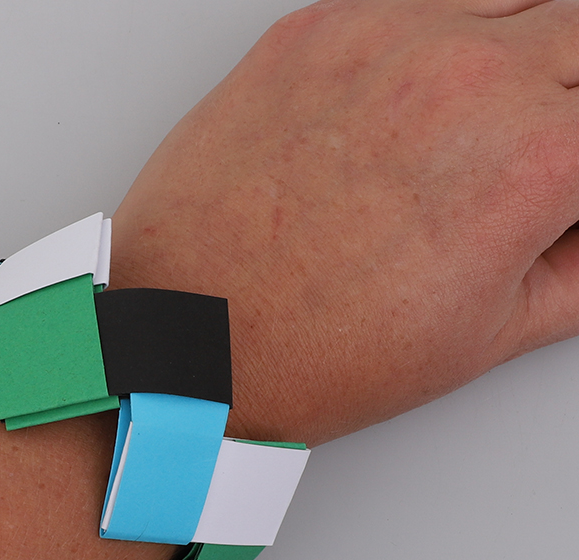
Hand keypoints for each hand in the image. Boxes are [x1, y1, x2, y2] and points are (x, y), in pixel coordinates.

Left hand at [111, 0, 578, 444]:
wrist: (189, 340)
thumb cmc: (312, 354)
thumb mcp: (483, 337)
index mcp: (529, 159)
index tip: (563, 189)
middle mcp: (464, 78)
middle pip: (577, 37)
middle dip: (568, 96)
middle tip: (531, 155)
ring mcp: (382, 41)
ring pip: (505, 2)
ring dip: (514, 55)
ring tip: (473, 133)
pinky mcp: (311, 33)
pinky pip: (411, 4)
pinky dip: (433, 41)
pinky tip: (408, 106)